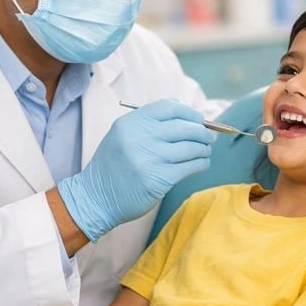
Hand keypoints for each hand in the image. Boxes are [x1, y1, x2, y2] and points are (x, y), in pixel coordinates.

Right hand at [57, 99, 213, 241]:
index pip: (169, 107)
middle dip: (202, 131)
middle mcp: (139, 137)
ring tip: (206, 150)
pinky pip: (190, 166)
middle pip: (184, 127)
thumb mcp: (123, 136)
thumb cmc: (114, 166)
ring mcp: (149, 159)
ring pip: (190, 147)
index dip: (189, 112)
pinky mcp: (159, 179)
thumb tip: (189, 118)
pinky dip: (201, 162)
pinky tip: (202, 163)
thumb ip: (149, 125)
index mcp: (130, 123)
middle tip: (209, 136)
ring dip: (204, 148)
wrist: (96, 198)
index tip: (198, 119)